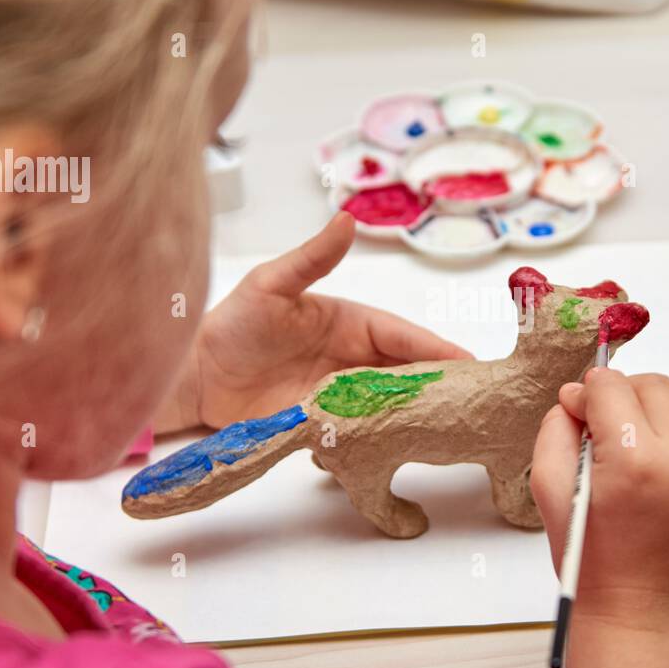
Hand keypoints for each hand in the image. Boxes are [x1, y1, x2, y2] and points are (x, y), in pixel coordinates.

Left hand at [155, 212, 472, 432]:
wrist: (197, 376)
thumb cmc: (233, 324)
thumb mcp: (272, 284)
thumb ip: (313, 258)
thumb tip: (347, 219)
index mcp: (351, 323)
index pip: (404, 336)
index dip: (437, 349)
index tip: (468, 363)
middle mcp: (353, 358)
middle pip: (407, 373)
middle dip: (439, 385)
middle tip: (471, 402)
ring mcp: (340, 393)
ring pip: (390, 404)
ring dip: (414, 414)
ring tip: (447, 429)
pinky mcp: (324, 423)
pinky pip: (362, 430)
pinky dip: (382, 437)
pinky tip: (401, 448)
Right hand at [531, 369, 668, 667]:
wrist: (642, 615)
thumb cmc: (594, 566)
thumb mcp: (551, 494)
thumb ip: (555, 431)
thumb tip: (574, 398)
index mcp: (636, 463)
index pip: (610, 388)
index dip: (585, 393)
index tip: (576, 409)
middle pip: (652, 385)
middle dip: (620, 393)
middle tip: (600, 422)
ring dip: (653, 407)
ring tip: (630, 439)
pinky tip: (655, 462)